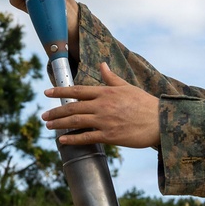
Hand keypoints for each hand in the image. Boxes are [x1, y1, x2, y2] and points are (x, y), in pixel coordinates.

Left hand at [42, 64, 159, 148]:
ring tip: (49, 126)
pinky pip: (86, 137)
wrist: (160, 121)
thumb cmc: (145, 104)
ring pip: (76, 122)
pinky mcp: (109, 136)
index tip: (47, 93)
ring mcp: (105, 121)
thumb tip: (102, 65)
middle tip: (44, 116)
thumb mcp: (128, 87)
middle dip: (55, 111)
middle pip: (72, 107)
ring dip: (59, 124)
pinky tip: (63, 141)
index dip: (60, 91)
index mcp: (106, 92)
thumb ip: (112, 78)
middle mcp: (102, 105)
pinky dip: (72, 139)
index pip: (78, 90)